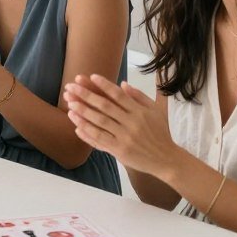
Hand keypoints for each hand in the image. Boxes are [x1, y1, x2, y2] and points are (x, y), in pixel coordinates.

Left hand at [63, 74, 182, 179]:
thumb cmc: (160, 133)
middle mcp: (132, 123)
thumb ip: (139, 97)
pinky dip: (87, 131)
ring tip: (69, 103)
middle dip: (86, 95)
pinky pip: (100, 139)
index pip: (119, 95)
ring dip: (83, 112)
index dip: (104, 85)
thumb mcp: (155, 111)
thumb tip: (122, 83)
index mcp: (140, 112)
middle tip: (70, 87)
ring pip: (99, 122)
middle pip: (105, 106)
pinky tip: (76, 125)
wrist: (166, 159)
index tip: (90, 76)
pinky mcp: (119, 150)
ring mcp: (124, 137)